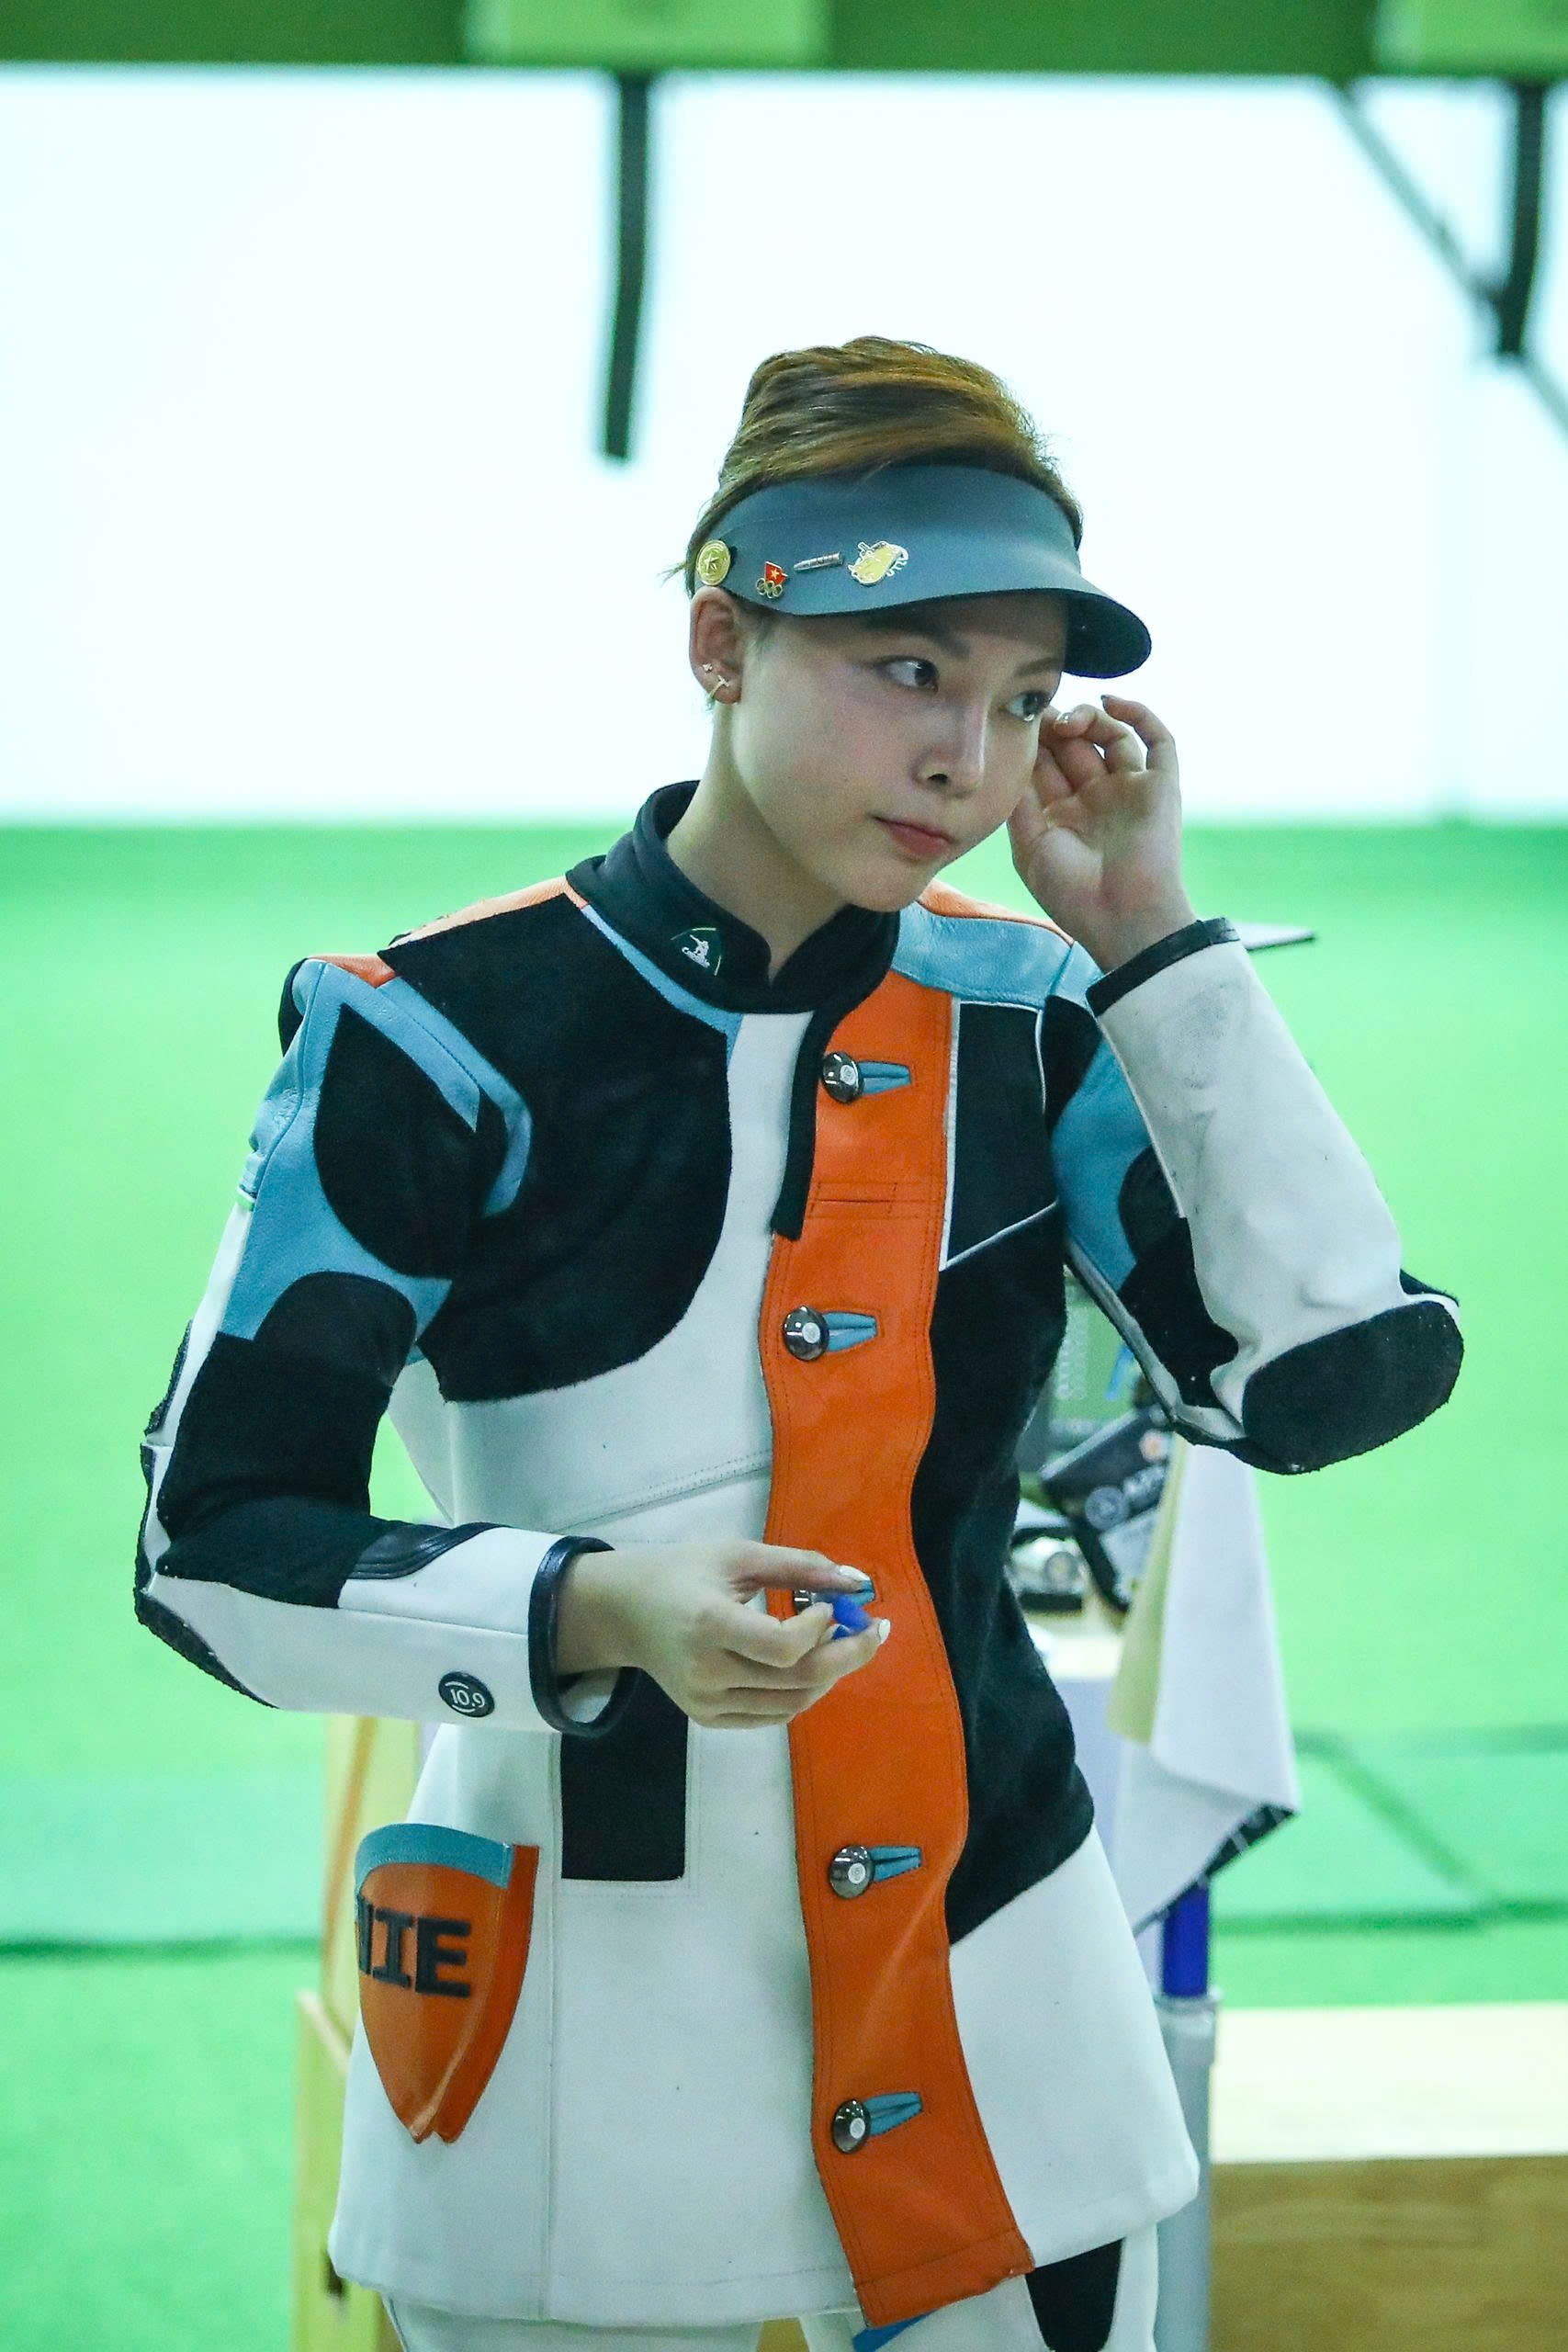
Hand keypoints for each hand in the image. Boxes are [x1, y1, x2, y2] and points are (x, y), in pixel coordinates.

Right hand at [556, 1542, 889, 1729]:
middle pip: (798, 1681)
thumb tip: (858, 1582)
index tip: (831, 1604)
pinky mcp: (709, 1720)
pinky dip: (802, 1692)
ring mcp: (707, 1704)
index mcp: (709, 1624)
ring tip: (844, 1642)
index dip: (821, 1630)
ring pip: (793, 1704)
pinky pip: (773, 1716)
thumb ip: (798, 1566)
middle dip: (848, 1655)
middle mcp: (707, 1673)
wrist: (625, 1612)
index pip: (783, 1647)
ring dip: (830, 1674)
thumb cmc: (683, 1572)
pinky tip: (812, 1663)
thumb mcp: (737, 1555)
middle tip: (876, 1630)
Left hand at [1007, 695, 1195, 971]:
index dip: (1034, 740)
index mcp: (1064, 814)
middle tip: (1041, 713)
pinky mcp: (1161, 786)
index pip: (1047, 763)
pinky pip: (1159, 741)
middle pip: (1077, 745)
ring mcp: (1130, 790)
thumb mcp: (1030, 847)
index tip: (1016, 722)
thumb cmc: (1072, 893)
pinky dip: (1140, 715)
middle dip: (1058, 725)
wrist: (1123, 917)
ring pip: (1113, 736)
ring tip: (1068, 721)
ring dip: (1089, 719)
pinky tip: (1109, 703)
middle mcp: (1097, 798)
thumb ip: (1020, 801)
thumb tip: (1015, 755)